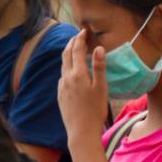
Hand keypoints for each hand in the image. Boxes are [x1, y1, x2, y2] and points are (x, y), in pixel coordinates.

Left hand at [58, 30, 110, 145]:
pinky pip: (62, 76)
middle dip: (71, 43)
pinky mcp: (60, 95)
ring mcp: (61, 87)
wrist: (80, 131)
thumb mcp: (101, 88)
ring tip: (74, 50)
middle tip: (77, 36)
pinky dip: (67, 68)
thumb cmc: (95, 110)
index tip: (83, 31)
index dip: (79, 38)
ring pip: (63, 66)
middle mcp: (66, 78)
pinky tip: (72, 71)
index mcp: (77, 74)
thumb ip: (99, 67)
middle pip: (66, 55)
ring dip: (68, 55)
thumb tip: (98, 48)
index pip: (76, 50)